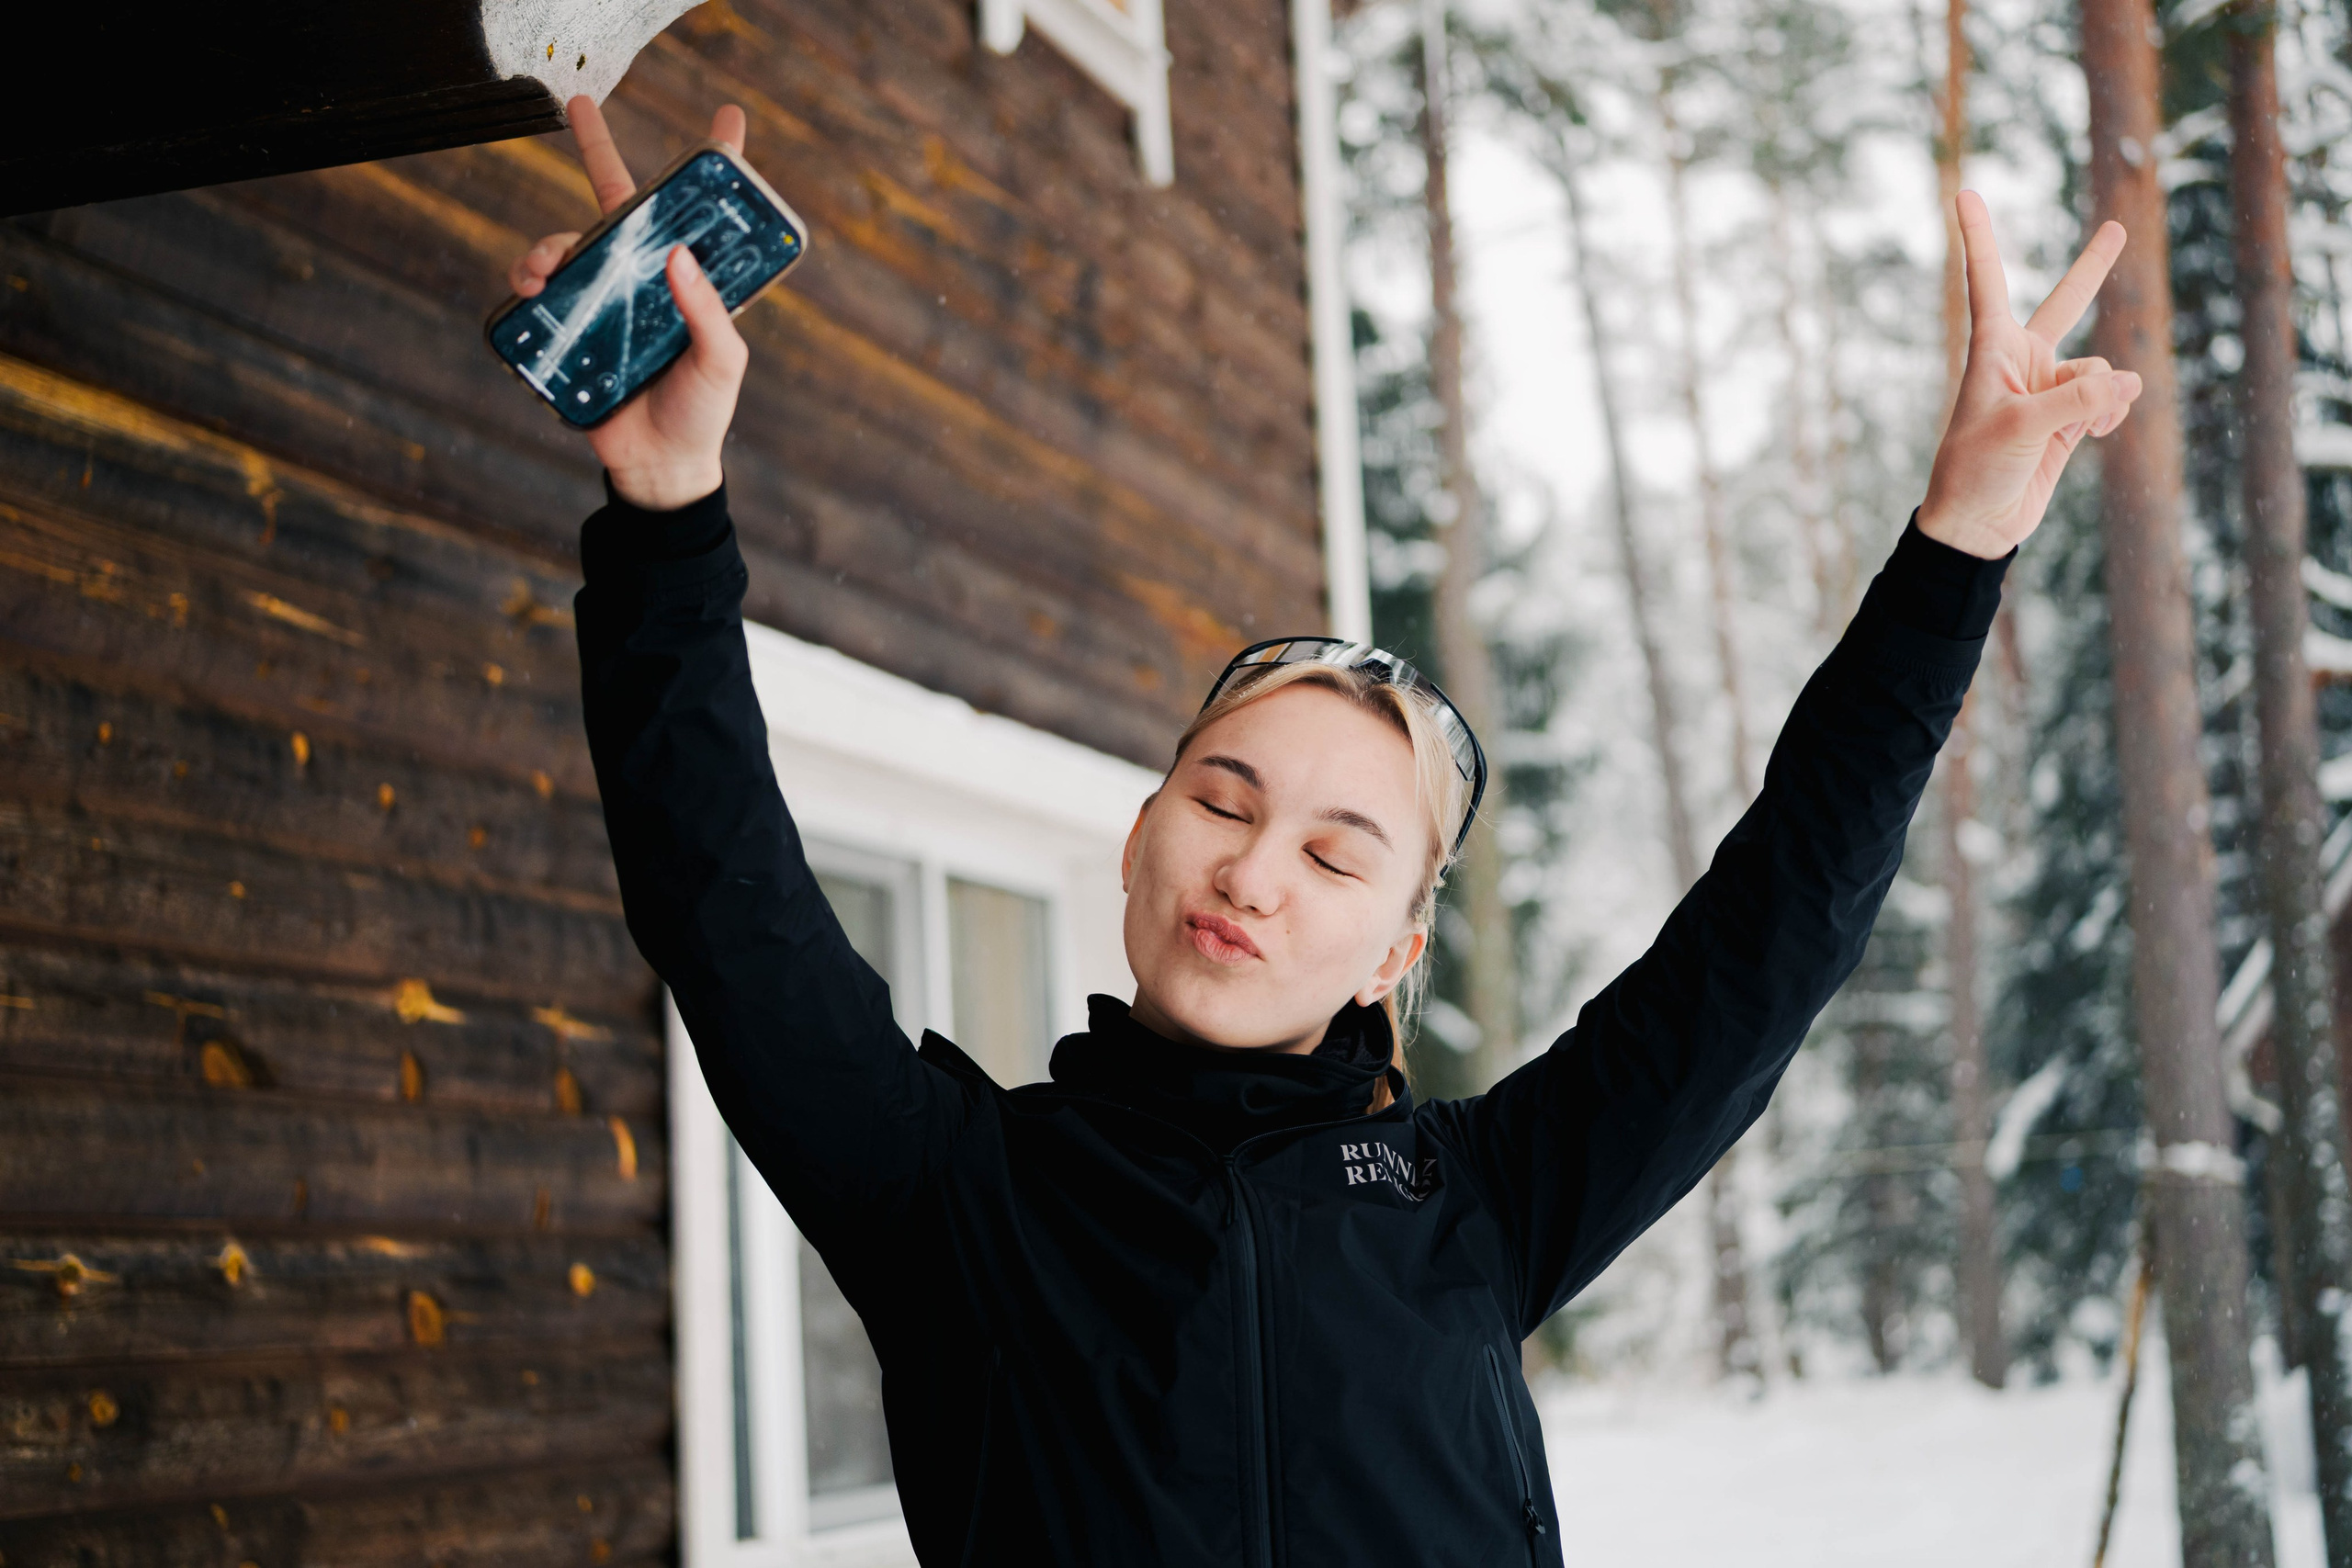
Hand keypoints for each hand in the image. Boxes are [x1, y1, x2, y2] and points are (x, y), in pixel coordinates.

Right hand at [507, 95, 752, 510]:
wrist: (658, 468)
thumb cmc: (701, 413)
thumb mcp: (720, 362)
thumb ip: (706, 312)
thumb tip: (677, 253)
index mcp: (688, 280)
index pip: (697, 215)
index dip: (711, 167)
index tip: (727, 120)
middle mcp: (643, 279)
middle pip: (617, 204)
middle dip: (596, 147)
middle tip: (576, 103)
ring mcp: (604, 299)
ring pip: (569, 244)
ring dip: (549, 242)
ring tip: (545, 265)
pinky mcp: (570, 327)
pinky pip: (540, 291)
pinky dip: (528, 280)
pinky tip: (531, 287)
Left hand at [1916, 192, 2143, 559]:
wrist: (1977, 523)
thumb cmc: (1975, 470)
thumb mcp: (2021, 430)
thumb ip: (2076, 401)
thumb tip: (2129, 381)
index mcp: (1991, 349)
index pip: (1987, 280)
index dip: (1980, 236)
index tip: (1964, 191)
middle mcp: (2022, 360)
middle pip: (2066, 304)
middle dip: (2094, 269)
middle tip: (2119, 227)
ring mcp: (2050, 388)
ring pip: (2101, 371)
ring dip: (2102, 397)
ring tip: (2081, 428)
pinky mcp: (2070, 417)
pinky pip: (2109, 400)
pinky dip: (2109, 415)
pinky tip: (2096, 436)